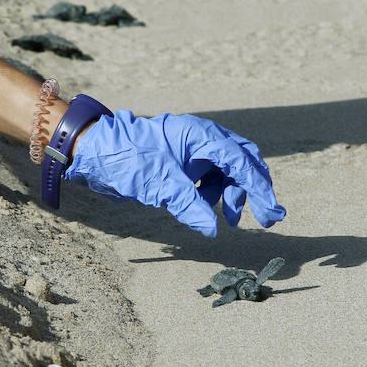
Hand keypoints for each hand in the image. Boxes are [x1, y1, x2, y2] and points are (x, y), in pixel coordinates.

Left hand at [64, 111, 286, 236]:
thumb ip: (190, 206)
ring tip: (232, 221)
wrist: (94, 154)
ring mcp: (193, 150)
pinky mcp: (184, 163)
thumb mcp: (161, 184)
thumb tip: (213, 231)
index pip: (241, 160)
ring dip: (234, 195)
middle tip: (269, 218)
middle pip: (243, 161)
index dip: (259, 187)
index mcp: (201, 135)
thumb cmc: (127, 159)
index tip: (272, 213)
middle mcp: (202, 138)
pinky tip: (205, 210)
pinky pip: (210, 178)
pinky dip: (214, 195)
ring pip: (228, 171)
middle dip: (256, 189)